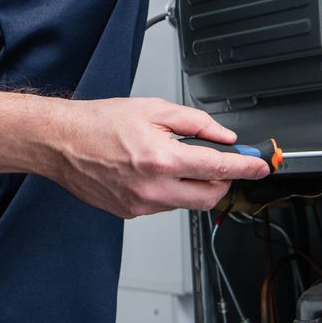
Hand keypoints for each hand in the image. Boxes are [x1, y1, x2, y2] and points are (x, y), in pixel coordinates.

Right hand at [44, 96, 270, 217]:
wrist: (61, 142)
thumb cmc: (99, 122)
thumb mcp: (154, 109)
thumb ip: (196, 123)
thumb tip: (224, 137)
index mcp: (163, 159)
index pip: (220, 169)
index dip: (247, 168)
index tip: (260, 166)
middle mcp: (154, 188)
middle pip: (211, 196)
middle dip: (223, 180)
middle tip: (219, 161)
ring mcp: (142, 205)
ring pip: (188, 202)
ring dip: (193, 185)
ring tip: (171, 159)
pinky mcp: (131, 213)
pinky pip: (164, 205)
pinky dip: (170, 190)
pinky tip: (151, 170)